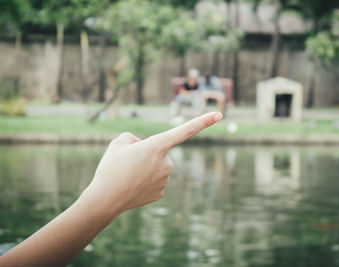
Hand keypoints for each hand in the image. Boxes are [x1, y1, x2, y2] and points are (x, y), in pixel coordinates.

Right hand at [82, 111, 222, 216]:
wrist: (104, 200)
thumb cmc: (110, 169)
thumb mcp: (117, 143)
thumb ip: (132, 138)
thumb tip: (142, 146)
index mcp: (158, 146)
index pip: (186, 130)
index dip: (203, 122)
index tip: (219, 115)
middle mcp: (167, 162)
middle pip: (159, 151)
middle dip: (146, 153)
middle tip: (127, 163)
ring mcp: (165, 179)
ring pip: (157, 166)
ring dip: (145, 167)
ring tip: (127, 175)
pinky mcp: (161, 192)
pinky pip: (155, 180)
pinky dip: (145, 181)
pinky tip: (133, 186)